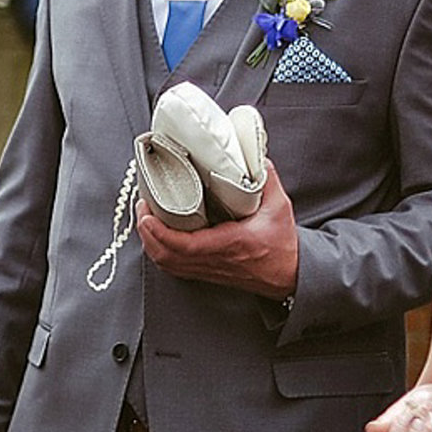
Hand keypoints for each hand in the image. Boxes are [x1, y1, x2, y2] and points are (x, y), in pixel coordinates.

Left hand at [136, 163, 300, 297]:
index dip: (162, 232)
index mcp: (231, 243)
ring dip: (150, 242)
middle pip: (167, 255)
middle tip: (142, 207)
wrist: (289, 274)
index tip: (148, 215)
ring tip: (145, 218)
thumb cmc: (283, 243)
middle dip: (147, 232)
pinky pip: (174, 268)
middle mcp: (214, 259)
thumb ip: (266, 179)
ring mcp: (207, 269)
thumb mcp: (279, 207)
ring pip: (167, 263)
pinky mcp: (205, 273)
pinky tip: (155, 238)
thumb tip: (255, 156)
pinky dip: (159, 253)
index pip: (187, 244)